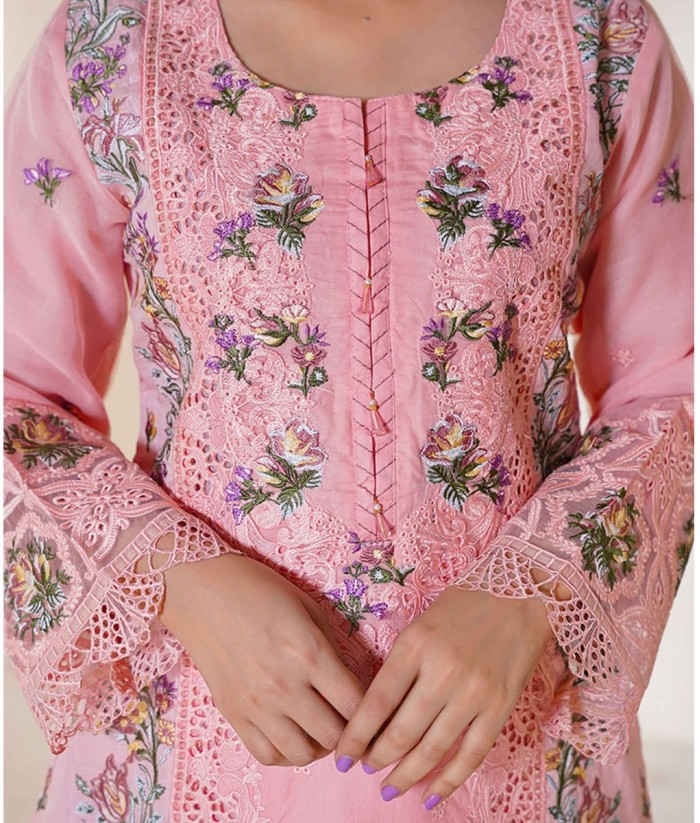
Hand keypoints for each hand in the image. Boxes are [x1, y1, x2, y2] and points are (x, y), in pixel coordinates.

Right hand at [157, 549, 365, 767]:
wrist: (201, 591)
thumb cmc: (258, 590)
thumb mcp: (307, 607)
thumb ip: (331, 648)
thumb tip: (349, 685)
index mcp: (309, 652)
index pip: (356, 705)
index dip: (372, 712)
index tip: (373, 709)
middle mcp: (285, 685)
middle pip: (334, 737)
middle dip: (349, 732)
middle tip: (348, 720)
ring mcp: (257, 705)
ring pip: (302, 755)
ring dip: (319, 746)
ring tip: (320, 728)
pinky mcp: (233, 715)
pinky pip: (267, 755)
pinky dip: (286, 753)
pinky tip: (292, 735)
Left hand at [332, 586, 554, 809]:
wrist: (521, 595)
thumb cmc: (465, 604)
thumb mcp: (421, 622)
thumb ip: (402, 663)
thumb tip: (379, 713)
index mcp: (415, 644)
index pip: (377, 701)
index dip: (356, 735)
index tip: (342, 755)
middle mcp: (442, 671)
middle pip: (401, 731)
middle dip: (377, 758)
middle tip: (365, 769)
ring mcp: (473, 693)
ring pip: (432, 749)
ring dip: (406, 774)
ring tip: (389, 788)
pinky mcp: (500, 707)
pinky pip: (471, 754)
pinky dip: (448, 780)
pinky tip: (430, 795)